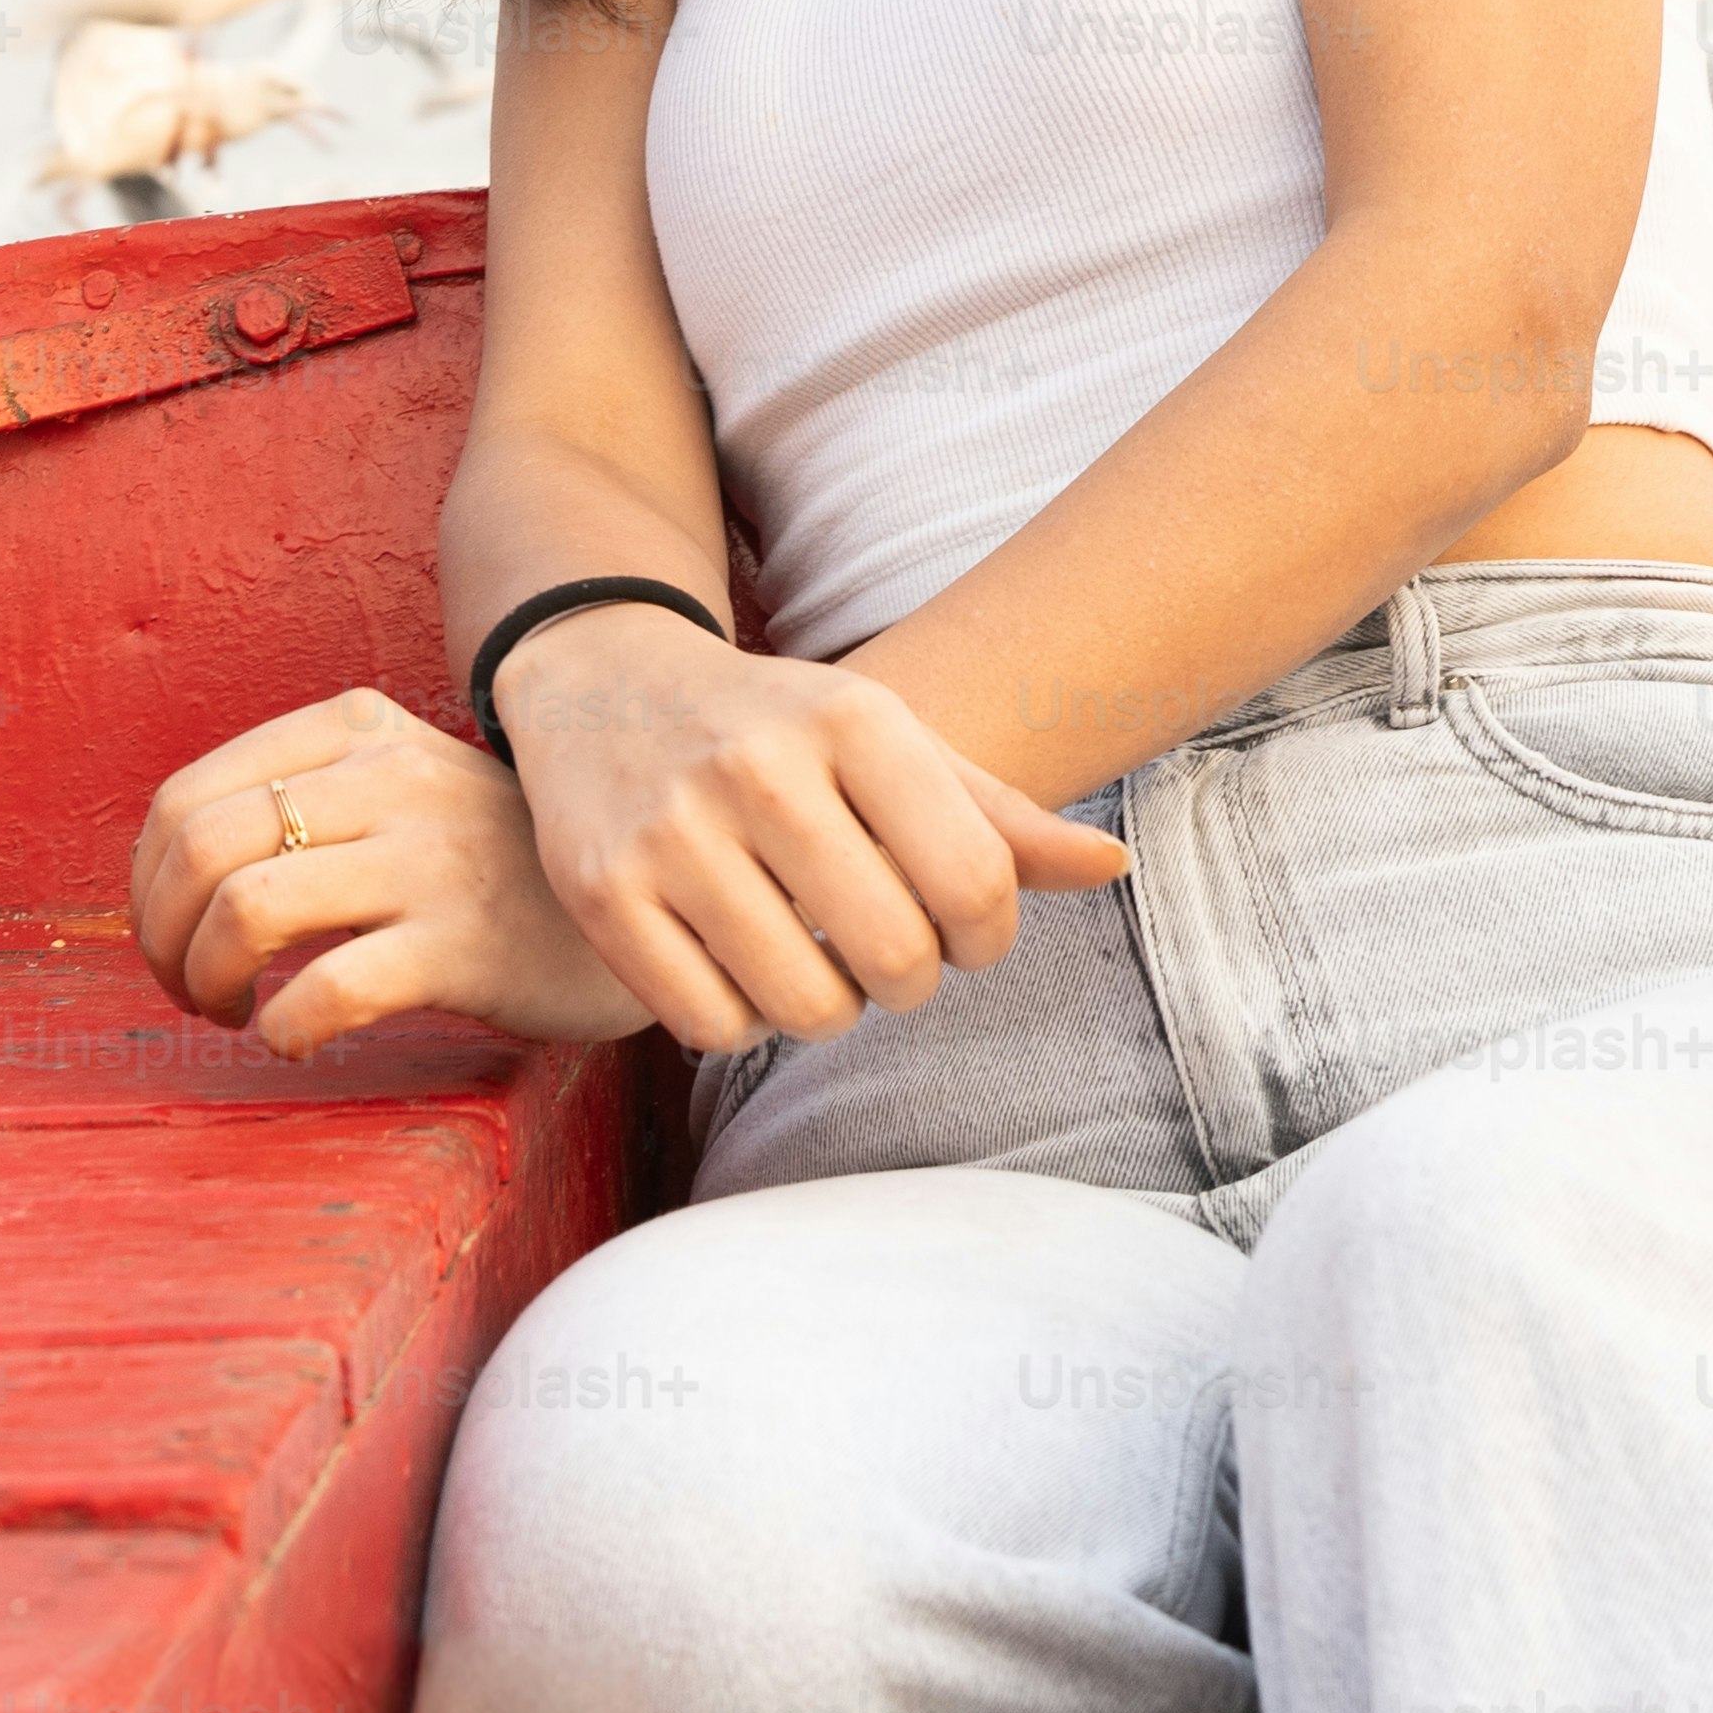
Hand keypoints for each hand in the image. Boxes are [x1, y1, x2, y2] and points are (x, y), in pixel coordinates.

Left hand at [130, 690, 652, 1058]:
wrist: (636, 902)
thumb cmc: (490, 862)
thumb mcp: (401, 786)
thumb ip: (304, 796)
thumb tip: (166, 873)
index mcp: (357, 730)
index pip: (187, 797)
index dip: (144, 886)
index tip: (166, 938)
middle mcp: (389, 778)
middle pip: (201, 849)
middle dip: (160, 938)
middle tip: (187, 988)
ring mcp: (428, 858)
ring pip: (247, 910)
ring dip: (204, 981)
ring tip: (229, 1010)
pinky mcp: (462, 943)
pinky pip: (328, 988)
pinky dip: (281, 1026)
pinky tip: (293, 1036)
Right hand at [493, 606, 1134, 1055]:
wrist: (600, 686)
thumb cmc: (780, 730)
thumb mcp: (889, 741)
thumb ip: (1001, 814)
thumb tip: (1112, 866)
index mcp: (855, 716)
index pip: (977, 881)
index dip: (987, 938)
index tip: (962, 931)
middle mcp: (762, 765)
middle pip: (898, 956)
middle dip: (908, 980)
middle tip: (885, 951)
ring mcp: (675, 831)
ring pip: (807, 1006)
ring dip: (826, 1007)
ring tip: (810, 954)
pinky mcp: (606, 893)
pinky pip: (713, 1026)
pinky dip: (739, 1020)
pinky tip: (735, 962)